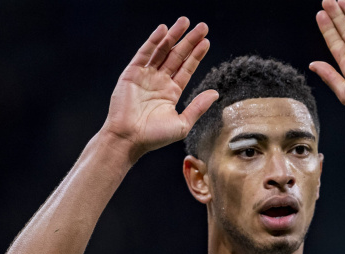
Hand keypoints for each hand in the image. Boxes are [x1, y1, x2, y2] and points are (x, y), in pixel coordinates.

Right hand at [101, 17, 217, 160]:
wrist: (129, 139)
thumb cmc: (154, 136)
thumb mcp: (183, 123)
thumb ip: (198, 107)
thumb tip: (215, 93)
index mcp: (171, 92)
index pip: (186, 69)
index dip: (196, 55)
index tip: (206, 42)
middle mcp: (159, 81)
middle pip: (177, 56)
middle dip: (189, 41)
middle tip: (202, 27)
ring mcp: (145, 76)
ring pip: (162, 51)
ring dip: (173, 36)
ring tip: (185, 22)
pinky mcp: (132, 73)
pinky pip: (144, 54)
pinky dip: (153, 41)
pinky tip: (163, 30)